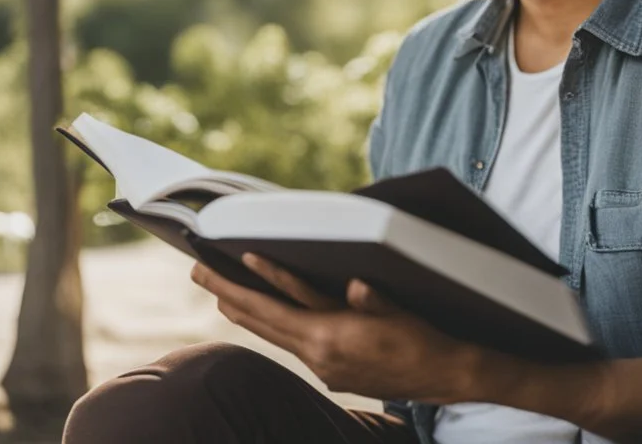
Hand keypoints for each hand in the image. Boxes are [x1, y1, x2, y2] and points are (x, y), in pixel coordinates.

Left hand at [191, 254, 504, 402]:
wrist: (444, 375)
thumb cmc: (421, 336)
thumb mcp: (398, 311)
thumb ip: (373, 299)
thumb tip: (355, 285)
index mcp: (330, 337)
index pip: (276, 309)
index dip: (248, 287)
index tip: (221, 266)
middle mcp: (320, 355)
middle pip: (265, 323)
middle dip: (229, 295)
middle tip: (198, 271)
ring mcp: (325, 367)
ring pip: (275, 336)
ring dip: (246, 314)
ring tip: (220, 293)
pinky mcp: (334, 373)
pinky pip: (292, 345)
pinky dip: (272, 328)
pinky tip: (266, 318)